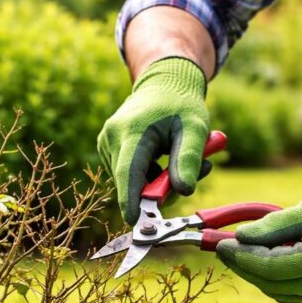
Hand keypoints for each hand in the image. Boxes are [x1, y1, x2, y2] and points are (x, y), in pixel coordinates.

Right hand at [97, 57, 209, 224]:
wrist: (163, 82)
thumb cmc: (181, 104)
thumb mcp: (195, 128)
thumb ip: (189, 159)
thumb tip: (184, 191)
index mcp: (131, 130)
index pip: (128, 172)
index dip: (130, 199)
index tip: (134, 221)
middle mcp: (112, 136)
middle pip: (132, 181)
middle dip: (160, 189)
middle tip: (190, 178)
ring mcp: (106, 142)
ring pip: (131, 180)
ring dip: (157, 181)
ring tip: (177, 159)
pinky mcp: (108, 147)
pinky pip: (128, 173)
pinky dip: (148, 174)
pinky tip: (163, 158)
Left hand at [216, 182, 301, 302]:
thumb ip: (276, 224)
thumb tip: (241, 236)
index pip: (270, 266)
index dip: (242, 257)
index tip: (222, 244)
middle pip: (269, 283)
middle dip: (243, 266)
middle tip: (223, 248)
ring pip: (276, 293)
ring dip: (255, 275)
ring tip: (241, 253)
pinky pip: (288, 298)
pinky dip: (272, 283)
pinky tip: (264, 264)